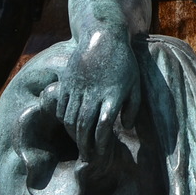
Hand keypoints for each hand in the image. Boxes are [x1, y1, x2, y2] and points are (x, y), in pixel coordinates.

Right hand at [55, 34, 140, 159]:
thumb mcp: (134, 83)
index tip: (101, 154)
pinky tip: (71, 126)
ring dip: (73, 136)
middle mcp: (93, 93)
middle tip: (87, 157)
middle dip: (85, 145)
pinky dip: (64, 121)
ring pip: (70, 119)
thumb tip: (125, 126)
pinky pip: (61, 108)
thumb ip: (132, 106)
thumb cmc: (123, 62)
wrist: (102, 37)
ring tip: (79, 145)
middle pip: (84, 126)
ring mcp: (78, 88)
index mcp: (112, 95)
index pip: (103, 127)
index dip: (101, 144)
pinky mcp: (67, 83)